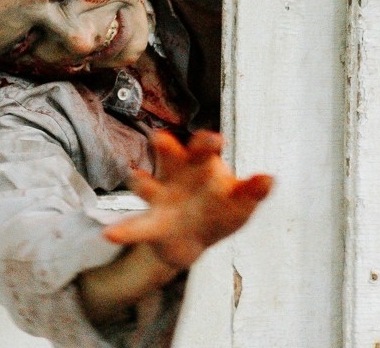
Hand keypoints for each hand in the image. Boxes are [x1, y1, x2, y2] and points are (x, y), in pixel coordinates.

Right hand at [102, 131, 272, 272]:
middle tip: (162, 140)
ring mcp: (160, 198)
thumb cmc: (219, 211)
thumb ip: (252, 192)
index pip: (203, 147)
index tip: (215, 141)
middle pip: (170, 156)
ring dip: (140, 182)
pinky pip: (136, 227)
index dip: (207, 142)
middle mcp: (176, 175)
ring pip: (146, 186)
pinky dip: (124, 231)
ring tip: (136, 179)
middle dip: (167, 147)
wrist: (193, 240)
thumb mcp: (240, 204)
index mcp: (201, 165)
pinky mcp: (151, 225)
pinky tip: (110, 235)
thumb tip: (269, 178)